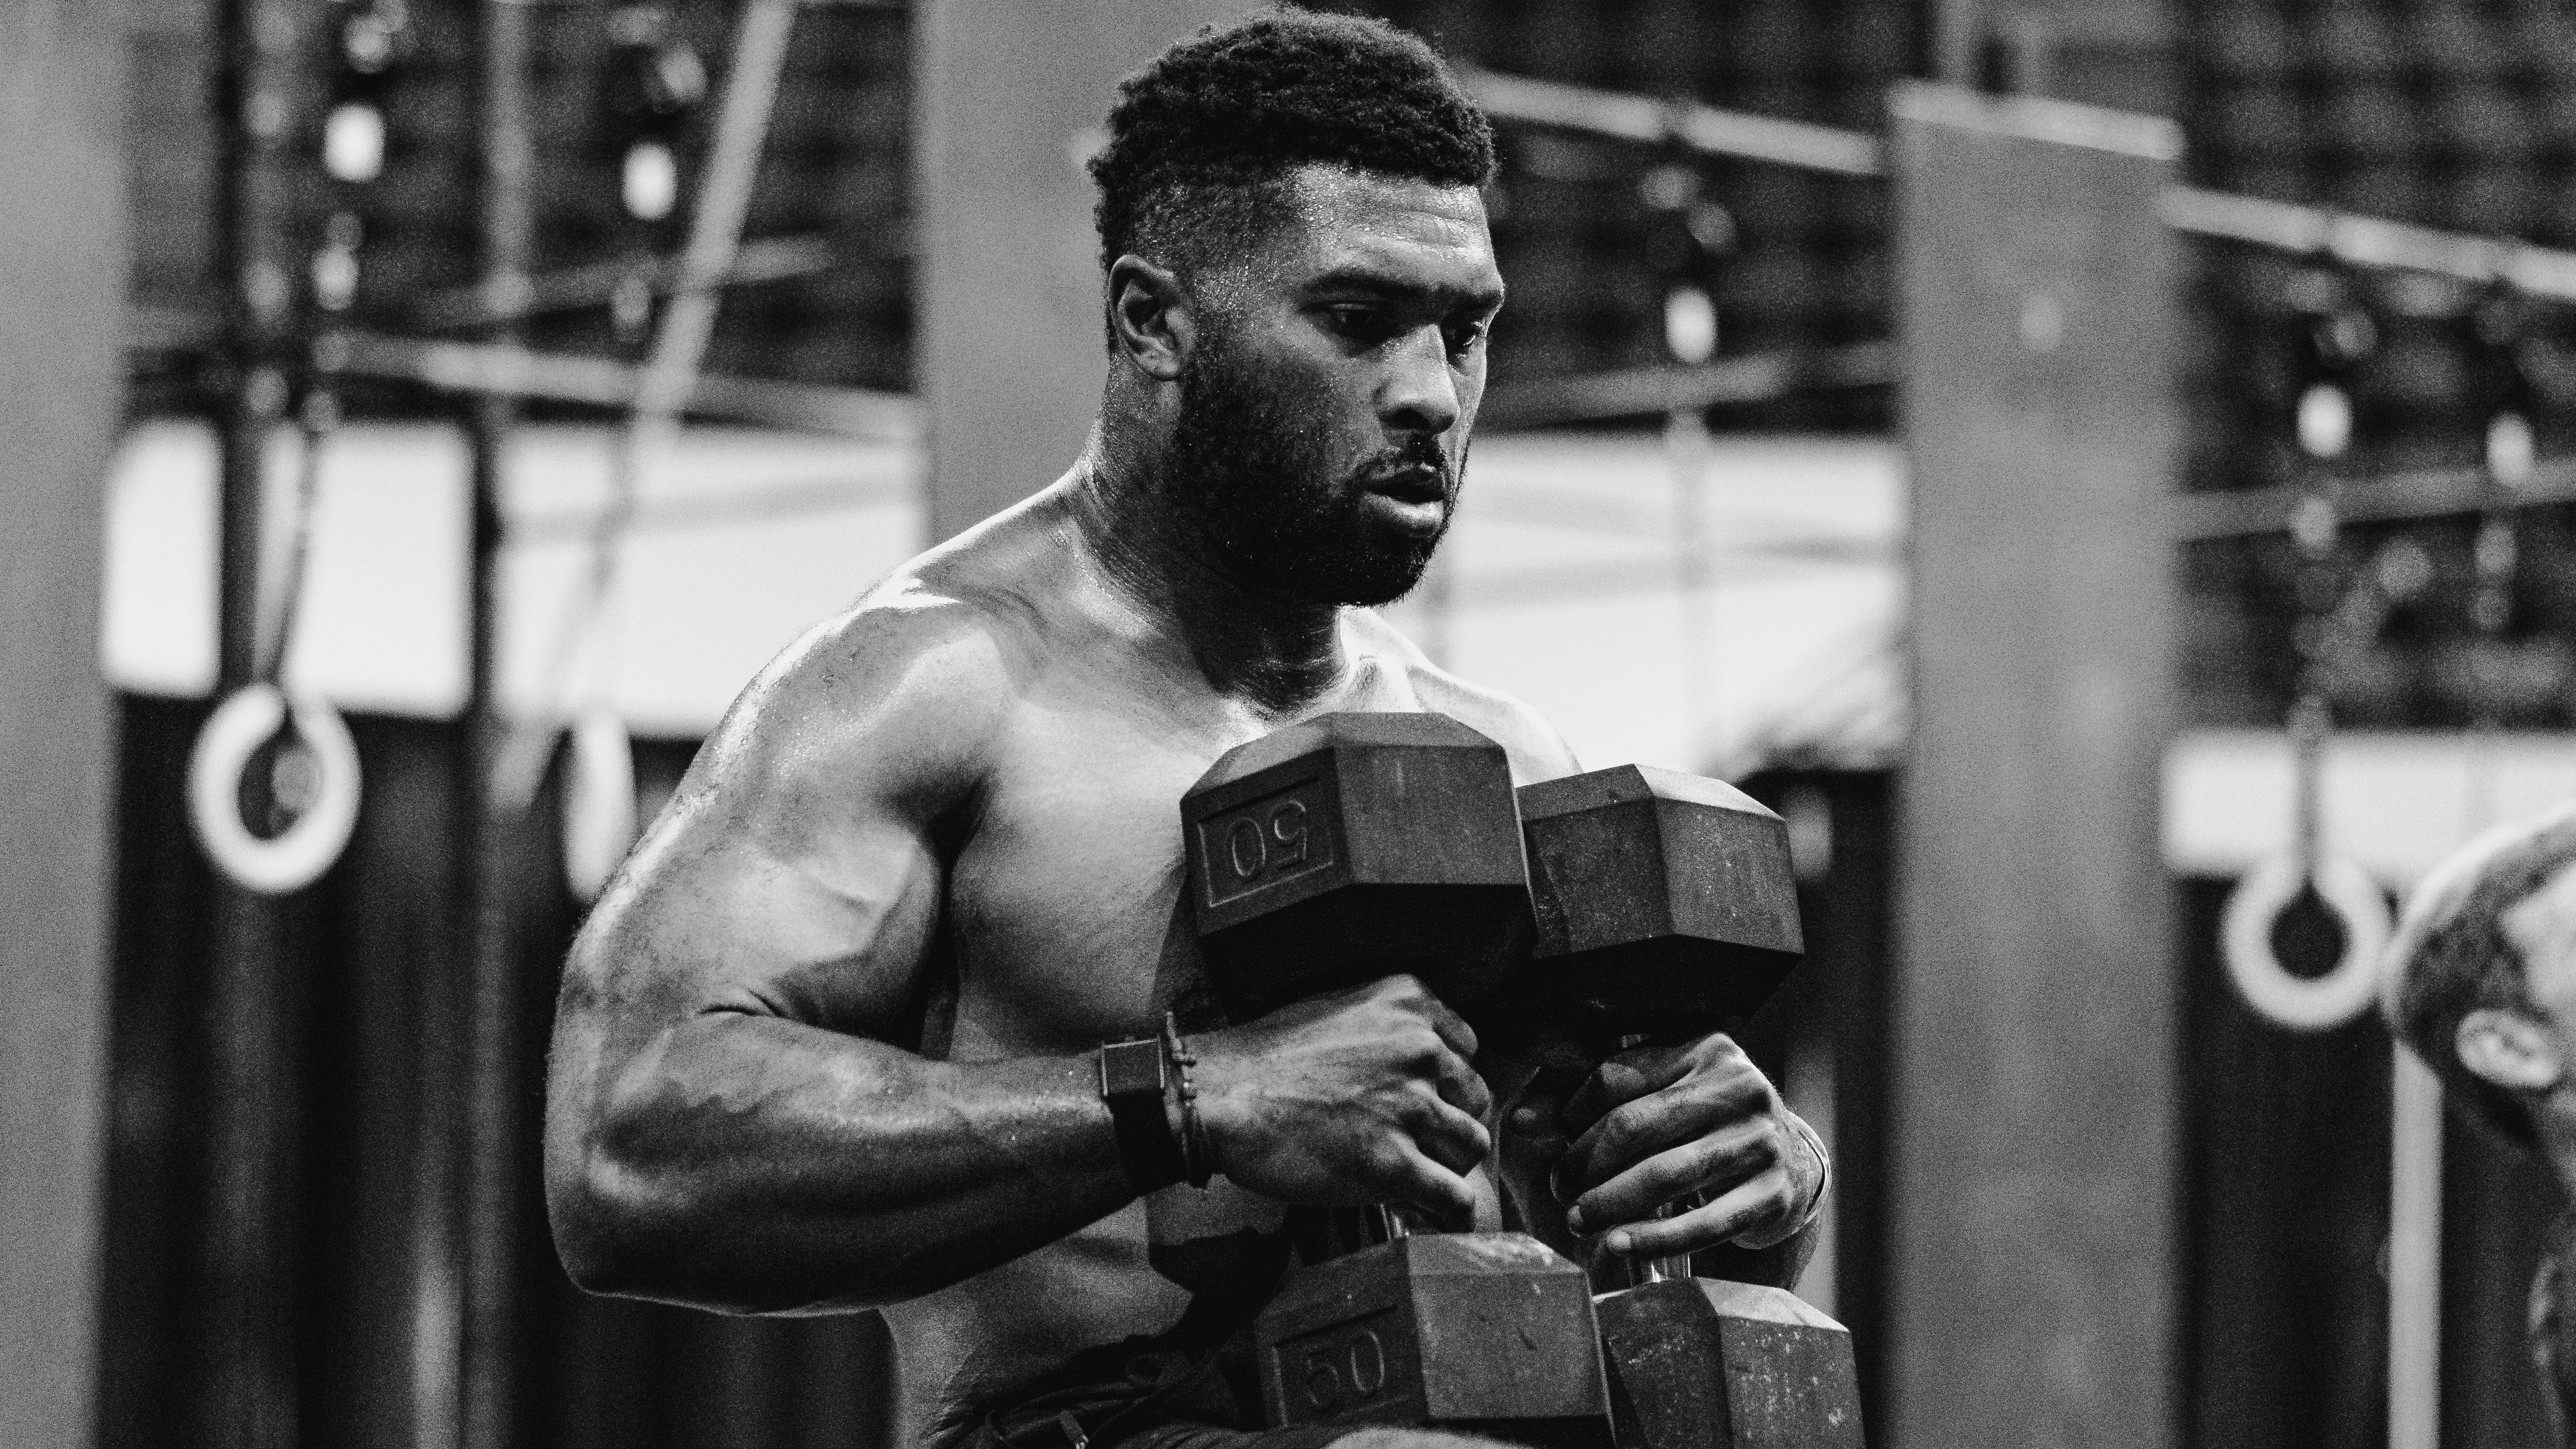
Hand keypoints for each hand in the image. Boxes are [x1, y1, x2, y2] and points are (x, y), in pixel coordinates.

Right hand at [1192, 975, 1493, 1229]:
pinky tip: (1445, 1221)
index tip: (1430, 1100)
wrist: (1220, 1095)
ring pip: (1473, 1145)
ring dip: (1451, 1165)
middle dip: (1453, 1122)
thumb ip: (1388, 1024)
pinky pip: (1455, 1196)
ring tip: (1424, 1177)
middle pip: (1476, 1097)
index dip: (1448, 1081)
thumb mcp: (1338, 1007)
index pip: (1468, 1049)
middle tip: (1422, 1143)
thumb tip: (1414, 1058)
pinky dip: (1454, 1213)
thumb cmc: (1265, 1056)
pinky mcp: (1393, 1164)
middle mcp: (1420, 1050)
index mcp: (1410, 1005)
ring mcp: (1410, 1108)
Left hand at [1512, 1032, 1823, 1259]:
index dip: (1571, 1112)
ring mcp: (1760, 1140)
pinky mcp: (1773, 1192)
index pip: (1616, 1077)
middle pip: (1635, 1126)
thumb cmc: (1706, 1127)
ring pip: (1665, 1175)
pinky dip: (1655, 1237)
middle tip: (1560, 1190)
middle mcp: (1737, 1087)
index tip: (1552, 1142)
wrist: (1792, 1165)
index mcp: (1703, 1049)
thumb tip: (1521, 1121)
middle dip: (1584, 1163)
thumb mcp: (1661, 1099)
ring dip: (1610, 1203)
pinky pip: (1704, 1222)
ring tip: (1578, 1220)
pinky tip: (1619, 1244)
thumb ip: (1593, 1105)